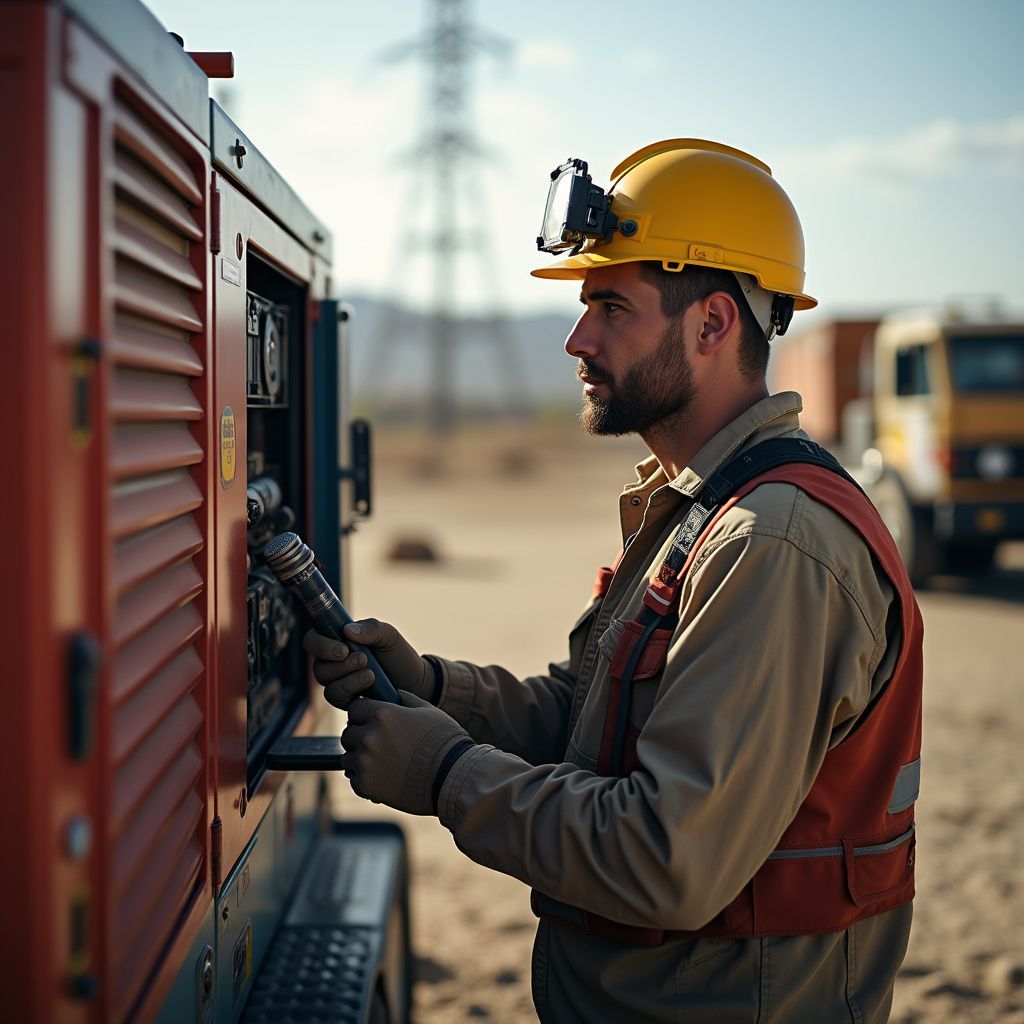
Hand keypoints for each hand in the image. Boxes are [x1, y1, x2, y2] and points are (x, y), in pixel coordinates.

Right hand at [303, 619, 432, 708]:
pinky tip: (370, 682)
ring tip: (370, 673)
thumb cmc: (399, 655)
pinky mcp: (346, 700)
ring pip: (325, 683)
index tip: (343, 649)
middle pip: (317, 666)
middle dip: (340, 665)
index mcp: (338, 641)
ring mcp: (338, 682)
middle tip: (363, 659)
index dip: (320, 645)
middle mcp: (333, 663)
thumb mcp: (388, 636)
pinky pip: (336, 697)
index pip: (312, 640)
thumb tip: (347, 630)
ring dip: (347, 678)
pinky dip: (351, 689)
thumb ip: (371, 628)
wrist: (415, 681)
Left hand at [340, 692, 471, 814]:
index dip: (363, 714)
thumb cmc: (444, 741)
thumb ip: (405, 700)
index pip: (354, 708)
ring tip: (383, 765)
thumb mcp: (428, 711)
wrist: (452, 777)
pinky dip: (366, 780)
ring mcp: (365, 762)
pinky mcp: (365, 785)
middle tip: (380, 746)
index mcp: (382, 714)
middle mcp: (369, 736)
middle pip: (349, 734)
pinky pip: (355, 780)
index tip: (370, 721)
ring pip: (349, 758)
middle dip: (360, 737)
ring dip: (361, 760)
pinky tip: (384, 779)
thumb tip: (393, 694)